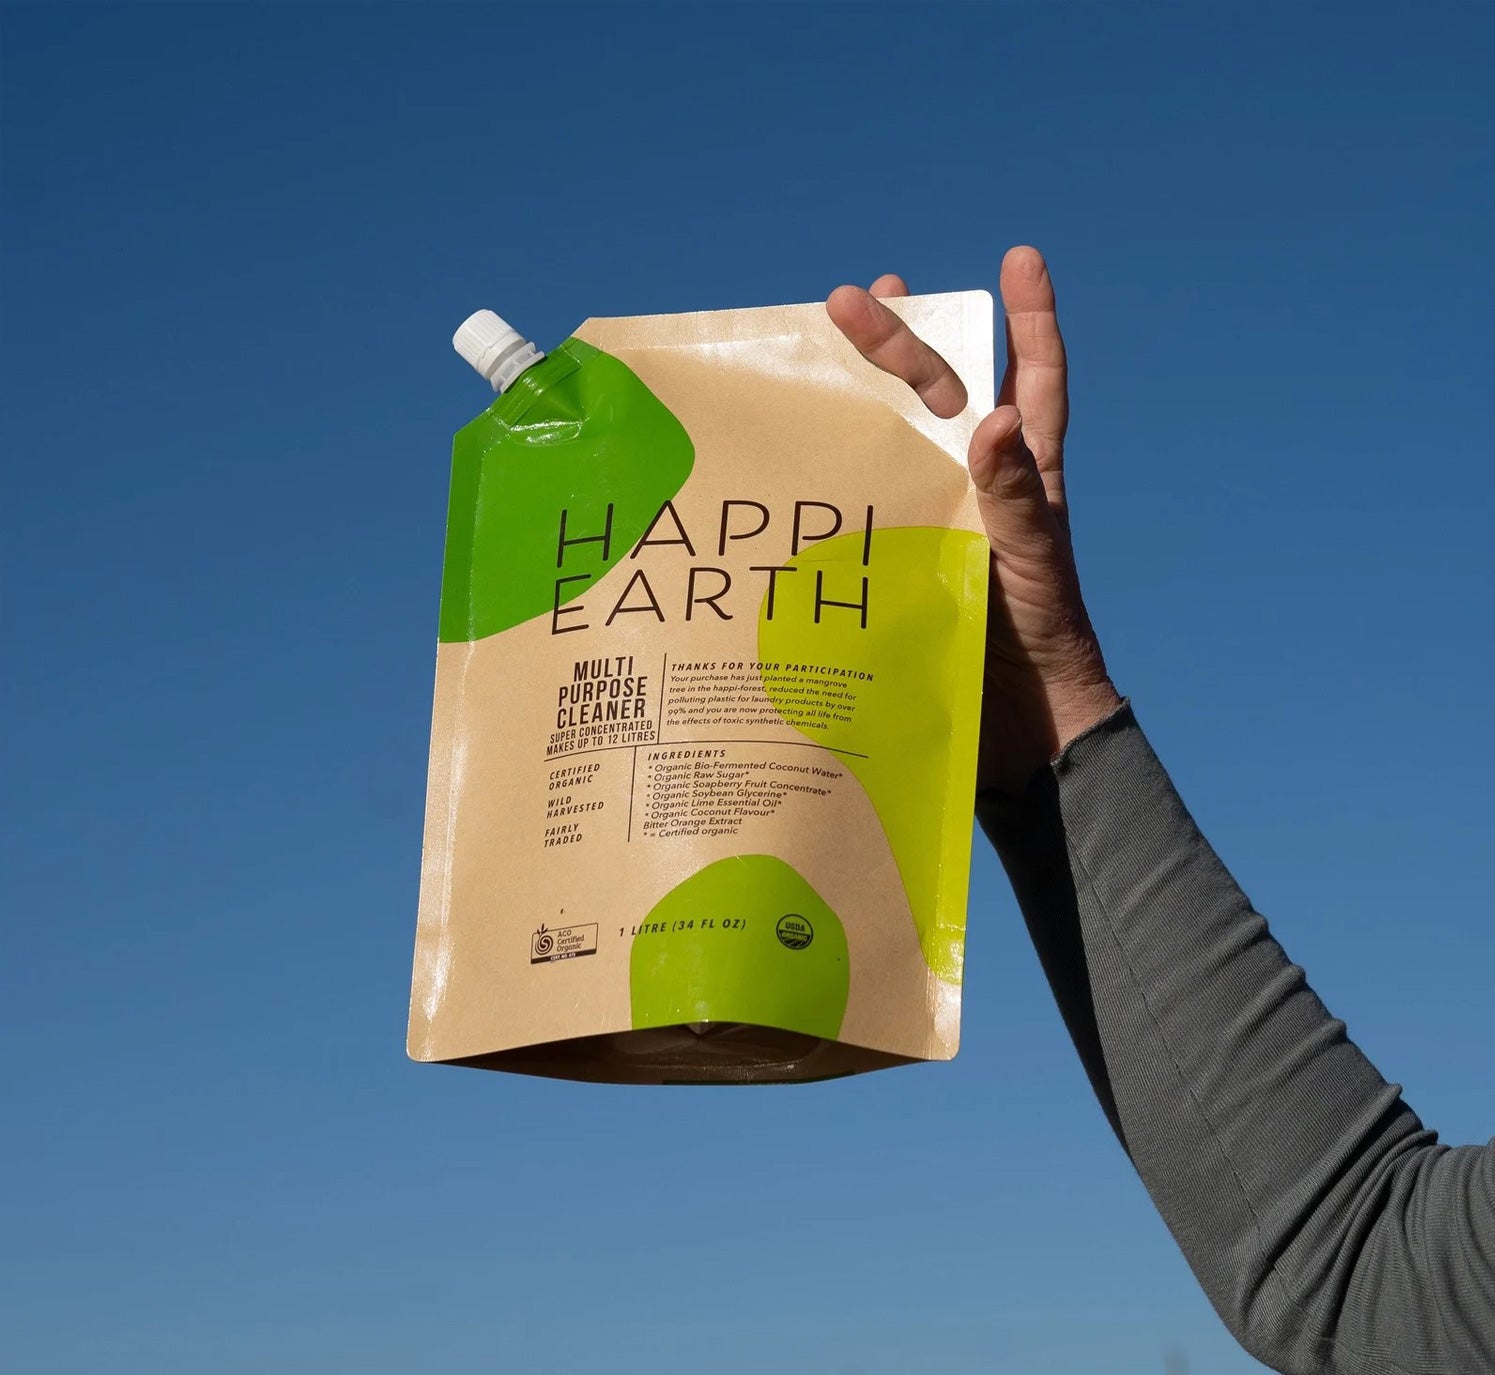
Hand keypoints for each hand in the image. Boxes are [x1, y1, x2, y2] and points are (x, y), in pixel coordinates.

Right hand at [826, 246, 1120, 793]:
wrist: (1019, 727)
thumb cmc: (1044, 639)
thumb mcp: (1034, 560)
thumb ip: (1015, 495)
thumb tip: (994, 418)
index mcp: (1025, 475)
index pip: (1034, 380)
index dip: (1031, 320)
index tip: (1021, 260)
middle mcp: (975, 485)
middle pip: (941, 393)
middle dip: (902, 341)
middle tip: (852, 298)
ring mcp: (934, 519)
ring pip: (895, 438)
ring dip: (861, 391)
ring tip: (825, 341)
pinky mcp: (898, 559)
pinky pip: (861, 504)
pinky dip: (834, 472)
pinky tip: (798, 447)